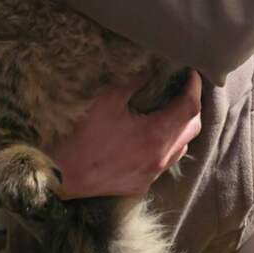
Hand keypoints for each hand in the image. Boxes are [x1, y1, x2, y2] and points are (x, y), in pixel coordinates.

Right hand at [43, 69, 201, 199]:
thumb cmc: (81, 136)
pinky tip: (153, 134)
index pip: (189, 107)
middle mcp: (160, 158)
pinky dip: (167, 144)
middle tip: (185, 88)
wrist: (58, 175)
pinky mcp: (140, 185)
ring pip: (180, 148)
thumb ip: (133, 81)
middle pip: (192, 128)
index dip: (194, 87)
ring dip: (181, 127)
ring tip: (172, 108)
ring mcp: (151, 175)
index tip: (193, 73)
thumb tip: (150, 67)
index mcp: (156, 135)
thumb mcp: (107, 100)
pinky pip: (164, 162)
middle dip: (193, 106)